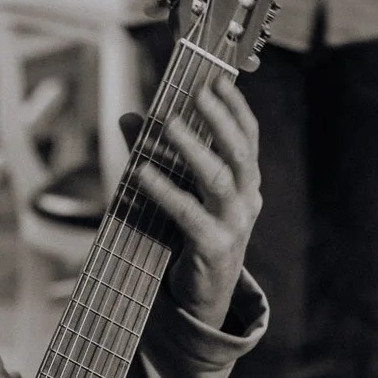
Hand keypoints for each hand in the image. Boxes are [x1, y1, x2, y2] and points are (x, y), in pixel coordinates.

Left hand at [122, 78, 260, 330]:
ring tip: (169, 123)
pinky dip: (164, 190)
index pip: (248, 137)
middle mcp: (246, 201)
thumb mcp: (180, 193)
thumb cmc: (190, 239)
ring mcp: (233, 225)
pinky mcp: (213, 247)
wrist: (202, 299)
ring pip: (219, 178)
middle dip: (219, 117)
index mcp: (245, 184)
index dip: (234, 106)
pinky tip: (141, 172)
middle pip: (239, 151)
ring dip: (194, 147)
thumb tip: (130, 117)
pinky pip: (188, 212)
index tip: (216, 78)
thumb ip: (156, 155)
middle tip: (198, 90)